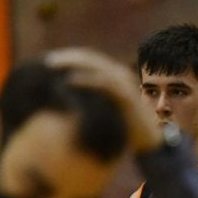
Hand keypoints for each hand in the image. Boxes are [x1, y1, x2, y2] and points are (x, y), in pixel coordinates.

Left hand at [44, 48, 162, 155]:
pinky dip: (86, 79)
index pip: (88, 59)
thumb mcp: (105, 109)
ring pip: (95, 64)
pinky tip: (70, 80)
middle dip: (67, 57)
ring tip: (53, 65)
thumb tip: (67, 100)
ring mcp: (124, 83)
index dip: (69, 58)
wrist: (150, 141)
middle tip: (47, 61)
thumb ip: (91, 100)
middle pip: (89, 57)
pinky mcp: (126, 95)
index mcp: (113, 75)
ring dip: (72, 63)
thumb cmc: (126, 128)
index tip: (48, 62)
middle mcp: (119, 74)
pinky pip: (103, 82)